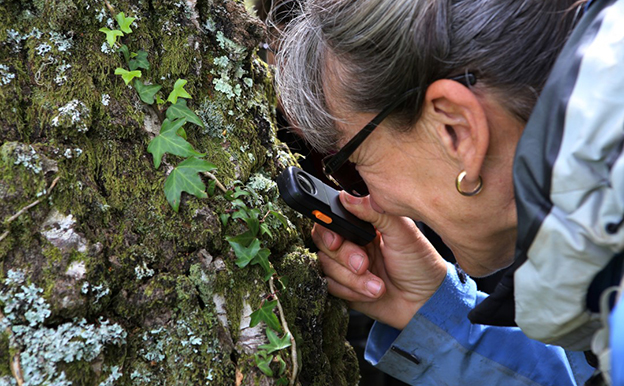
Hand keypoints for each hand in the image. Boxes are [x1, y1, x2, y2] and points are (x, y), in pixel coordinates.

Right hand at [312, 192, 447, 329]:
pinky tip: (370, 292)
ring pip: (326, 267)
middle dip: (344, 257)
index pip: (331, 220)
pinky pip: (330, 287)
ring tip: (376, 285)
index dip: (328, 230)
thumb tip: (347, 197)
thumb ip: (374, 212)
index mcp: (363, 225)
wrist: (427, 302)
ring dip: (352, 279)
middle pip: (324, 243)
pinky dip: (350, 291)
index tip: (337, 241)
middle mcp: (351, 244)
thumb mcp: (402, 232)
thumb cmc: (420, 264)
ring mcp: (346, 267)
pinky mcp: (344, 288)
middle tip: (365, 265)